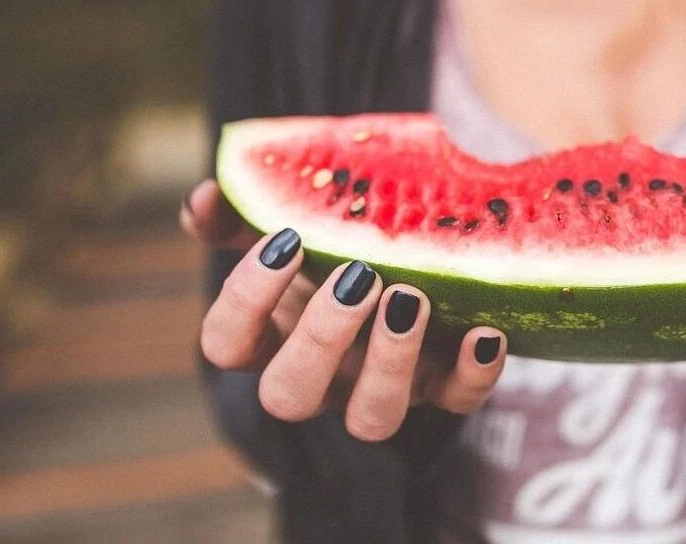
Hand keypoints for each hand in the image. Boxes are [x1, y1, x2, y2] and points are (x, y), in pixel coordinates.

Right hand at [181, 180, 507, 440]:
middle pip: (290, 396)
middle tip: (358, 276)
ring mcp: (384, 390)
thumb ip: (241, 213)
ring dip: (390, 363)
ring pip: (372, 419)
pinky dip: (474, 373)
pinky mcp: (445, 389)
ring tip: (412, 298)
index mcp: (272, 337)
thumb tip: (202, 198)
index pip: (225, 345)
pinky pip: (459, 402)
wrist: (418, 250)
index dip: (246, 300)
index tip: (286, 240)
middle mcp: (322, 378)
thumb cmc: (336, 244)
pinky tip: (484, 330)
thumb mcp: (292, 224)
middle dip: (320, 338)